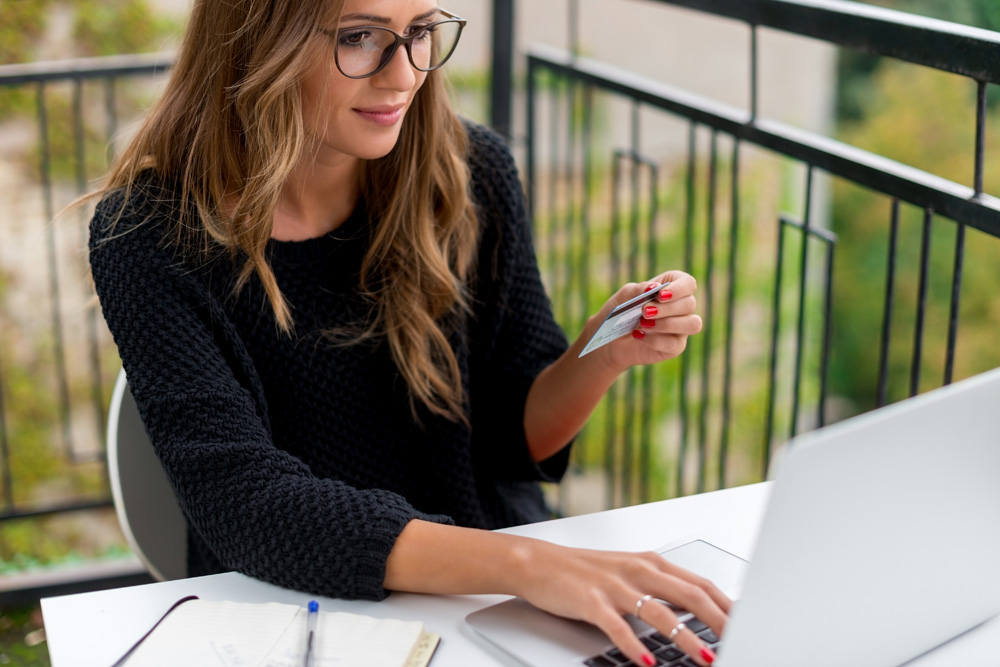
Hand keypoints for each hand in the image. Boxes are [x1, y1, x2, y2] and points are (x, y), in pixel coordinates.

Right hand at [515, 541, 728, 665]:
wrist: (539, 562)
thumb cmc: (585, 571)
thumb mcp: (629, 572)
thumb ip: (661, 587)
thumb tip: (697, 609)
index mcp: (651, 563)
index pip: (700, 584)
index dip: (727, 606)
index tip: (749, 625)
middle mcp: (638, 571)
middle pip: (690, 596)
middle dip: (719, 623)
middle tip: (739, 643)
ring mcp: (616, 586)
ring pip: (660, 613)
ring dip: (686, 638)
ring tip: (705, 659)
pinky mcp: (592, 601)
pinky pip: (618, 626)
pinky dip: (635, 645)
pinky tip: (646, 661)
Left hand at [589, 271, 701, 372]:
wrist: (613, 339)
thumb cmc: (622, 312)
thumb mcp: (624, 297)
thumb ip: (637, 290)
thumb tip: (653, 287)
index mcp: (673, 288)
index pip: (688, 283)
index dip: (678, 288)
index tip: (660, 295)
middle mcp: (682, 307)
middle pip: (689, 304)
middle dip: (667, 308)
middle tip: (644, 311)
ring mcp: (682, 328)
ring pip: (692, 324)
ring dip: (668, 323)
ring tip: (643, 323)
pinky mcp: (676, 346)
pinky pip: (674, 344)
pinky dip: (655, 340)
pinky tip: (638, 335)